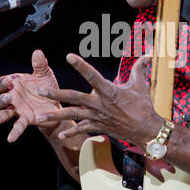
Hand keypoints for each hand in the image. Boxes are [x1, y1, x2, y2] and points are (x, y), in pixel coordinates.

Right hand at [0, 50, 60, 141]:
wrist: (59, 103)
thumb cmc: (47, 87)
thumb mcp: (44, 74)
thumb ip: (40, 65)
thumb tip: (38, 52)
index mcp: (13, 86)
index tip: (8, 81)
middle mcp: (12, 98)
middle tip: (8, 97)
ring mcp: (17, 110)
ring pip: (2, 114)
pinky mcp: (26, 119)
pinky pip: (17, 126)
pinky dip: (14, 132)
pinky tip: (10, 138)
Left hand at [36, 53, 162, 150]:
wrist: (146, 130)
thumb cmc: (143, 106)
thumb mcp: (140, 85)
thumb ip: (140, 68)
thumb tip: (149, 55)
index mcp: (109, 91)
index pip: (92, 75)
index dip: (80, 66)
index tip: (68, 56)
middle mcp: (99, 104)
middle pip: (74, 97)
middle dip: (56, 94)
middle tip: (40, 90)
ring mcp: (97, 116)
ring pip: (72, 114)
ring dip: (55, 115)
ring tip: (40, 117)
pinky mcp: (98, 126)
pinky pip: (82, 128)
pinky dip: (71, 131)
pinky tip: (60, 134)